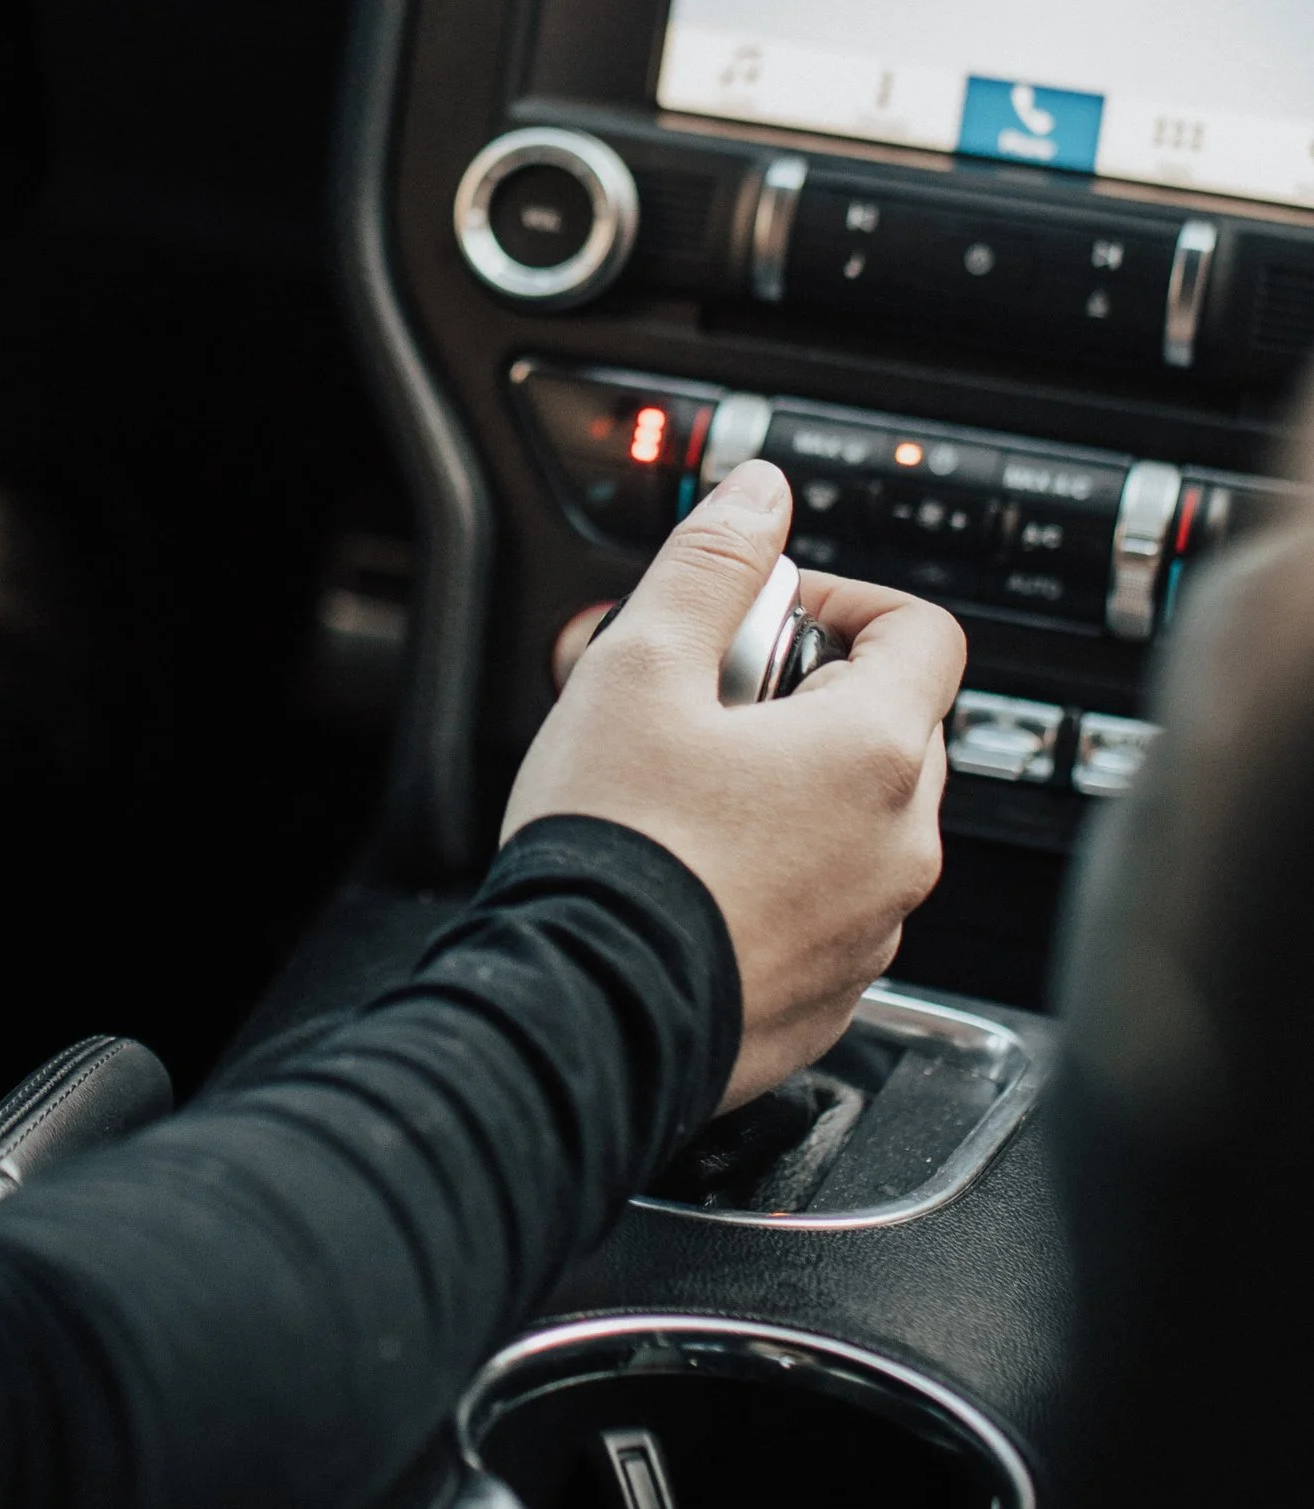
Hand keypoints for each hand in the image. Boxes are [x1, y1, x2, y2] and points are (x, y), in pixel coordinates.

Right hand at [502, 461, 961, 1107]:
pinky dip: (782, 874)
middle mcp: (900, 843)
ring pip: (862, 818)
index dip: (848, 601)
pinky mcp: (835, 993)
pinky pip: (832, 904)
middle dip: (808, 693)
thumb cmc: (614, 849)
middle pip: (894, 723)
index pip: (924, 631)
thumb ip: (712, 564)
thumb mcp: (641, 666)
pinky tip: (694, 872)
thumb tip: (761, 496)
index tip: (774, 615)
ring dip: (796, 786)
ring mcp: (875, 927)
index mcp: (875, 751)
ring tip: (688, 789)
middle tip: (708, 701)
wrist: (585, 1012)